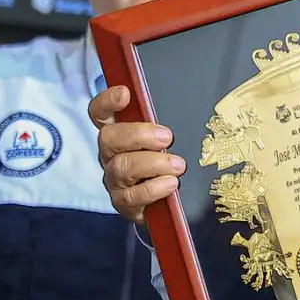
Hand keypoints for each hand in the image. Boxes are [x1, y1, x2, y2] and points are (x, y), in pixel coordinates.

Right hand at [88, 85, 183, 223]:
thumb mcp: (169, 139)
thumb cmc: (170, 163)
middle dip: (138, 135)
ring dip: (152, 164)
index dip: (107, 101)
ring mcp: (115, 180)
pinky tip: (171, 184)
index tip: (125, 94)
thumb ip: (170, 120)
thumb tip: (199, 95)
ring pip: (121, 167)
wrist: (171, 205)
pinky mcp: (124, 203)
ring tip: (178, 165)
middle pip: (108, 138)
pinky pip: (131, 196)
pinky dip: (153, 189)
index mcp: (119, 133)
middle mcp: (111, 155)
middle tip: (167, 137)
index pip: (100, 113)